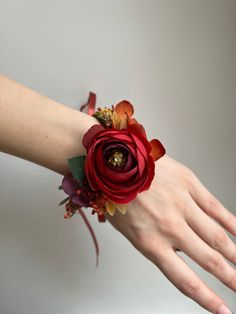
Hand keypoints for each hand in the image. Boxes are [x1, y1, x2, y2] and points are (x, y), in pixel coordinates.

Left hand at [107, 155, 235, 313]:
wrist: (110, 161)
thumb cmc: (115, 194)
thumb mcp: (128, 228)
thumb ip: (157, 242)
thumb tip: (181, 249)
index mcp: (149, 242)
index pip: (185, 279)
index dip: (207, 299)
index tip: (223, 310)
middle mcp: (168, 226)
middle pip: (208, 259)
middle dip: (230, 278)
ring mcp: (181, 204)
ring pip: (217, 236)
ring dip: (235, 254)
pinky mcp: (188, 184)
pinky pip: (215, 207)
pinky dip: (232, 223)